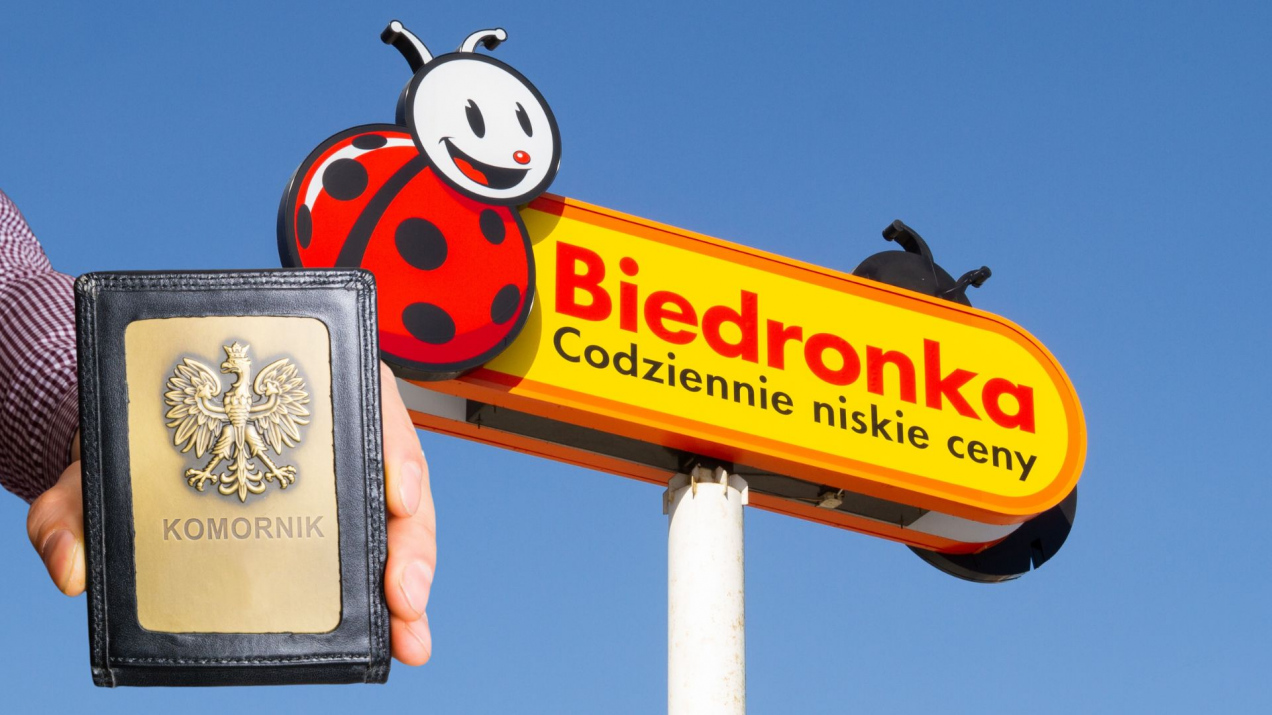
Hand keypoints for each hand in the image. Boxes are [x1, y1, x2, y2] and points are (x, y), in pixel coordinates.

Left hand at [25, 361, 435, 665]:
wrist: (128, 453)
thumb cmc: (133, 435)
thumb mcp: (99, 455)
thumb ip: (73, 499)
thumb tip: (72, 565)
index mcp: (302, 382)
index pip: (370, 402)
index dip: (394, 450)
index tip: (396, 497)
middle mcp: (333, 430)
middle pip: (395, 477)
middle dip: (412, 542)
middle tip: (404, 598)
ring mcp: (335, 480)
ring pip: (393, 524)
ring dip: (410, 581)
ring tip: (409, 637)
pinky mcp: (326, 523)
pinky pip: (367, 554)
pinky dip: (383, 598)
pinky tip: (392, 635)